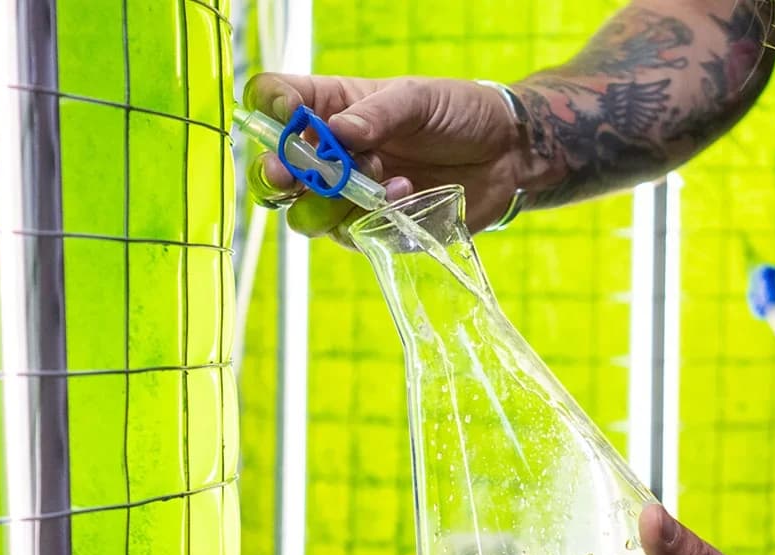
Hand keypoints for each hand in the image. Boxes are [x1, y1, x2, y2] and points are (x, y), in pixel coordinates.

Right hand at [243, 73, 543, 246]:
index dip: (269, 107)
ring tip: (378, 175)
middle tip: (293, 176)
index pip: (274, 100)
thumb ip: (377, 115)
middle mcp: (327, 154)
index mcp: (330, 107)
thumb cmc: (458, 113)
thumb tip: (336, 134)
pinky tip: (409, 192)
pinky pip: (351, 235)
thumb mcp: (418, 99)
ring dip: (332, 200)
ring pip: (304, 215)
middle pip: (273, 172)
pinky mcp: (371, 230)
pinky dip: (375, 216)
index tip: (287, 114)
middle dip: (277, 175)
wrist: (506, 154)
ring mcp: (346, 197)